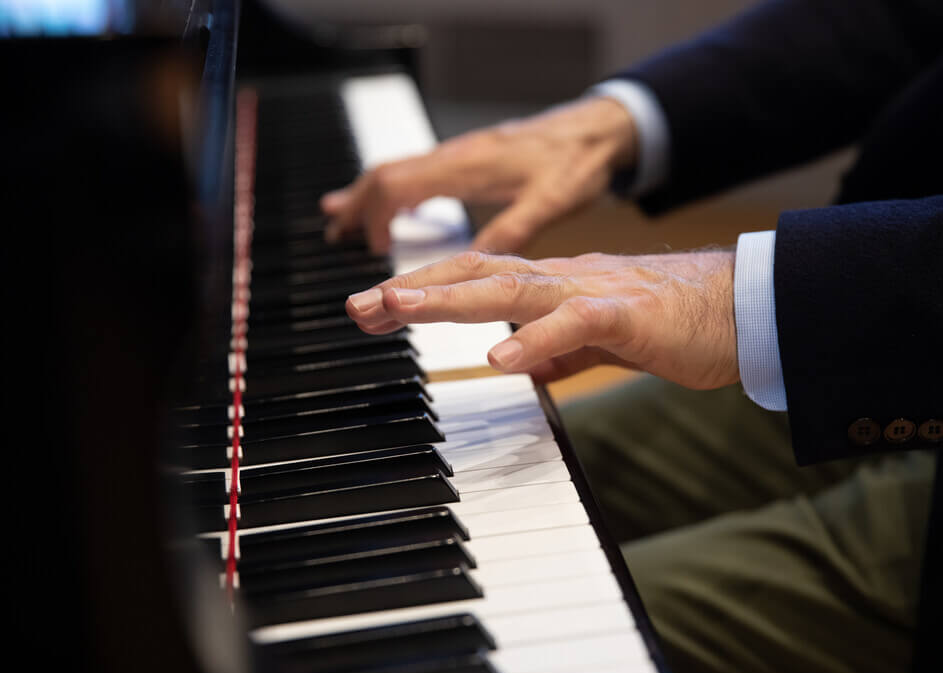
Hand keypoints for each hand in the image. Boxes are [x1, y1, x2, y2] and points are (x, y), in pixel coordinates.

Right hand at [321, 96, 636, 254]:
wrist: (600, 128)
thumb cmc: (578, 162)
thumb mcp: (550, 202)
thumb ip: (512, 230)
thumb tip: (472, 264)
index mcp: (469, 166)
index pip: (398, 185)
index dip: (374, 218)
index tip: (369, 253)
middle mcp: (458, 156)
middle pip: (387, 174)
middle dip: (356, 205)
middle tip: (333, 234)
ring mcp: (462, 154)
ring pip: (400, 169)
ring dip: (369, 194)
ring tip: (341, 218)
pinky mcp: (472, 158)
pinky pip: (419, 171)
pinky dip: (394, 189)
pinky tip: (393, 206)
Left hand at [345, 250, 739, 387]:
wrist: (744, 307)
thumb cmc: (675, 321)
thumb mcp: (602, 340)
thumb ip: (559, 349)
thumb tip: (519, 363)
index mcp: (556, 285)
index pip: (477, 278)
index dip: (424, 290)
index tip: (375, 310)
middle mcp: (566, 279)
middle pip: (478, 272)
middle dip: (415, 288)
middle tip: (358, 307)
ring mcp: (595, 291)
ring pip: (514, 288)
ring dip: (453, 298)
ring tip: (400, 307)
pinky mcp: (629, 315)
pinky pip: (576, 324)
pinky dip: (535, 338)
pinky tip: (499, 358)